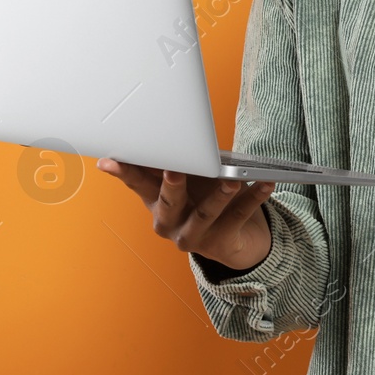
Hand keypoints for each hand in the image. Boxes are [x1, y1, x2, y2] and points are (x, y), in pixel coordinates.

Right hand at [96, 159, 274, 269]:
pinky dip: (254, 198)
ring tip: (231, 182)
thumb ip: (172, 162)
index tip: (110, 161)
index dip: (123, 172)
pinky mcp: (222, 243)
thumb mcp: (185, 180)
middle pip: (168, 203)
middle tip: (174, 169)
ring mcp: (194, 237)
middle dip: (171, 186)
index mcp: (155, 204)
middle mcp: (169, 223)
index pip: (137, 184)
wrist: (234, 240)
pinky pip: (239, 217)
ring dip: (219, 196)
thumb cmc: (204, 198)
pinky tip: (265, 183)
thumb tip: (162, 130)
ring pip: (206, 214)